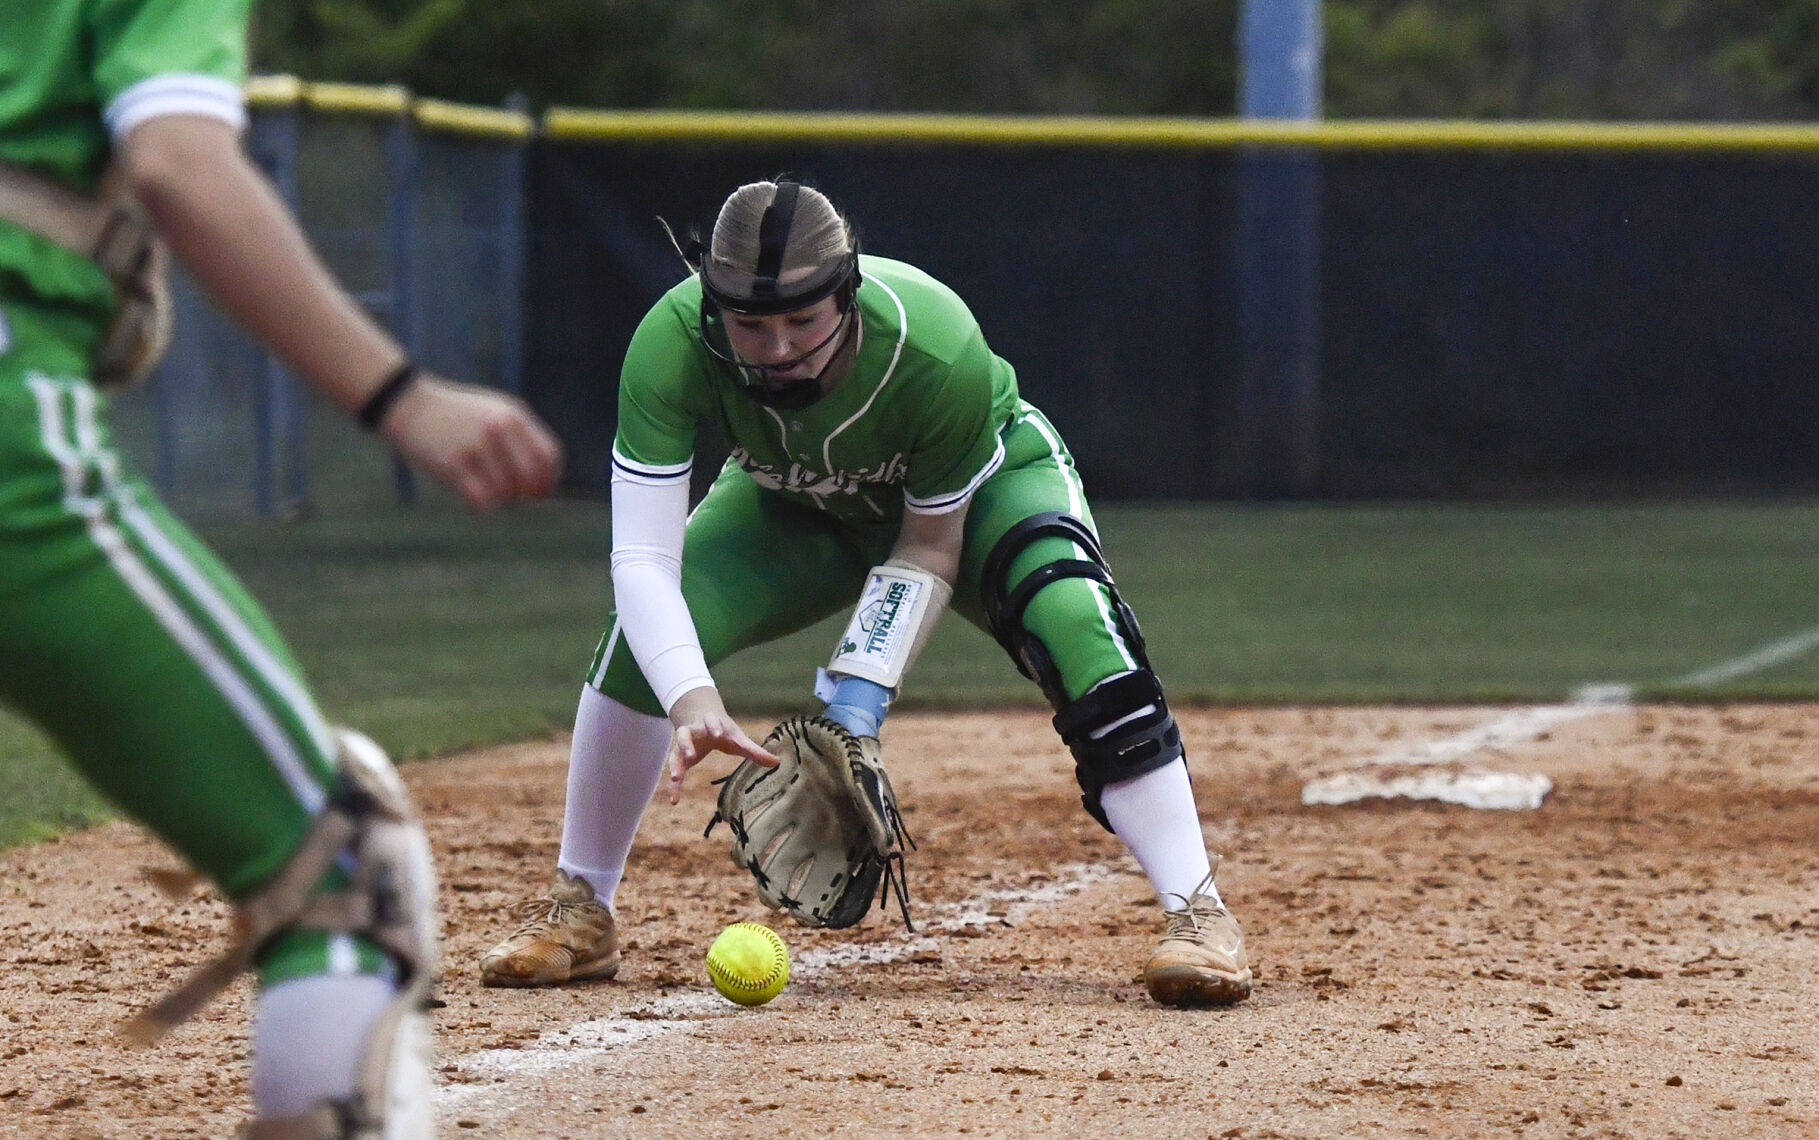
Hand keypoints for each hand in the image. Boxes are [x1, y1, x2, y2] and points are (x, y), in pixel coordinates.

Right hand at [379, 373, 562, 508]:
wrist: (411, 404)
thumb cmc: (459, 414)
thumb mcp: (496, 411)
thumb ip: (522, 437)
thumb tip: (548, 478)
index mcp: (513, 415)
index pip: (549, 456)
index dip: (549, 479)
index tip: (542, 491)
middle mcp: (497, 429)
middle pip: (530, 479)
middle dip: (527, 494)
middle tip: (516, 496)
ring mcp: (475, 447)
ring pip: (505, 493)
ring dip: (501, 499)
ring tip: (487, 487)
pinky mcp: (452, 464)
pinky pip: (482, 500)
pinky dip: (482, 504)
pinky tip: (474, 493)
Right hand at [665, 686, 777, 804]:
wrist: (698, 716)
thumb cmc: (721, 729)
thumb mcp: (736, 738)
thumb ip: (753, 750)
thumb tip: (776, 762)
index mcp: (709, 724)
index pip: (711, 722)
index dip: (714, 726)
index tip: (719, 733)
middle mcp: (691, 732)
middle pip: (685, 735)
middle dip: (686, 744)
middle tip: (691, 755)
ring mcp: (681, 745)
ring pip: (675, 753)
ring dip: (675, 765)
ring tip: (677, 778)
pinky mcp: (678, 758)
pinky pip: (674, 773)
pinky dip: (673, 786)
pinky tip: (674, 801)